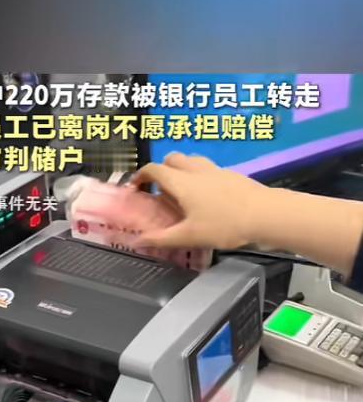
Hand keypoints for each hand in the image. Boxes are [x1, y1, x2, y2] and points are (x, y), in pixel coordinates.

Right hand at [131, 153, 267, 249]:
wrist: (265, 214)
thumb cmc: (224, 225)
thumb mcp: (189, 236)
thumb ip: (161, 239)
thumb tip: (136, 242)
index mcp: (181, 182)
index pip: (154, 169)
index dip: (141, 176)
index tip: (136, 188)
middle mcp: (196, 170)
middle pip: (172, 159)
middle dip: (161, 169)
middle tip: (159, 189)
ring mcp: (216, 170)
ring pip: (192, 160)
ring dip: (182, 170)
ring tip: (182, 191)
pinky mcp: (231, 175)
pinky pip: (209, 169)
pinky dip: (200, 176)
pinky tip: (206, 197)